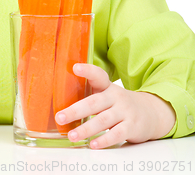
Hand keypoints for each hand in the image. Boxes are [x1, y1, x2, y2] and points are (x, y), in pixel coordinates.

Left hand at [55, 63, 176, 148]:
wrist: (152, 113)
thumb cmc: (120, 104)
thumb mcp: (108, 94)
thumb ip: (90, 96)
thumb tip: (63, 105)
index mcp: (107, 87)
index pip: (97, 75)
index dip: (87, 70)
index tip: (74, 67)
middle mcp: (116, 97)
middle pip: (94, 102)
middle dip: (75, 110)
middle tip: (59, 117)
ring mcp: (125, 111)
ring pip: (103, 120)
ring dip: (86, 129)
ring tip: (72, 136)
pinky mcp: (132, 127)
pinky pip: (117, 134)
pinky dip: (104, 140)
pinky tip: (93, 144)